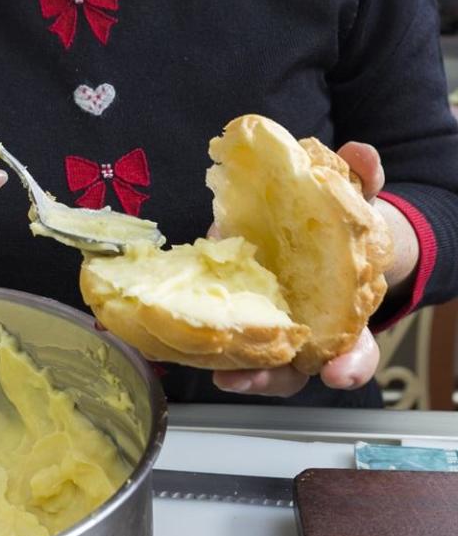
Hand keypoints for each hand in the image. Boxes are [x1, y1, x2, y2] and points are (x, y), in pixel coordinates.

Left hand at [212, 140, 388, 398]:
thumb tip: (359, 153)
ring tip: (219, 374)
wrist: (314, 224)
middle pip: (289, 369)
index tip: (339, 374)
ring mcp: (264, 320)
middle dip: (269, 379)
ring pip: (250, 359)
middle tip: (245, 381)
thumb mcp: (357, 201)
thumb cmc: (341, 223)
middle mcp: (301, 328)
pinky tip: (174, 332)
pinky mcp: (229, 302)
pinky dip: (198, 332)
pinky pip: (216, 325)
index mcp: (343, 315)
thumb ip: (361, 178)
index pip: (352, 351)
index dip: (349, 365)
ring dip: (234, 369)